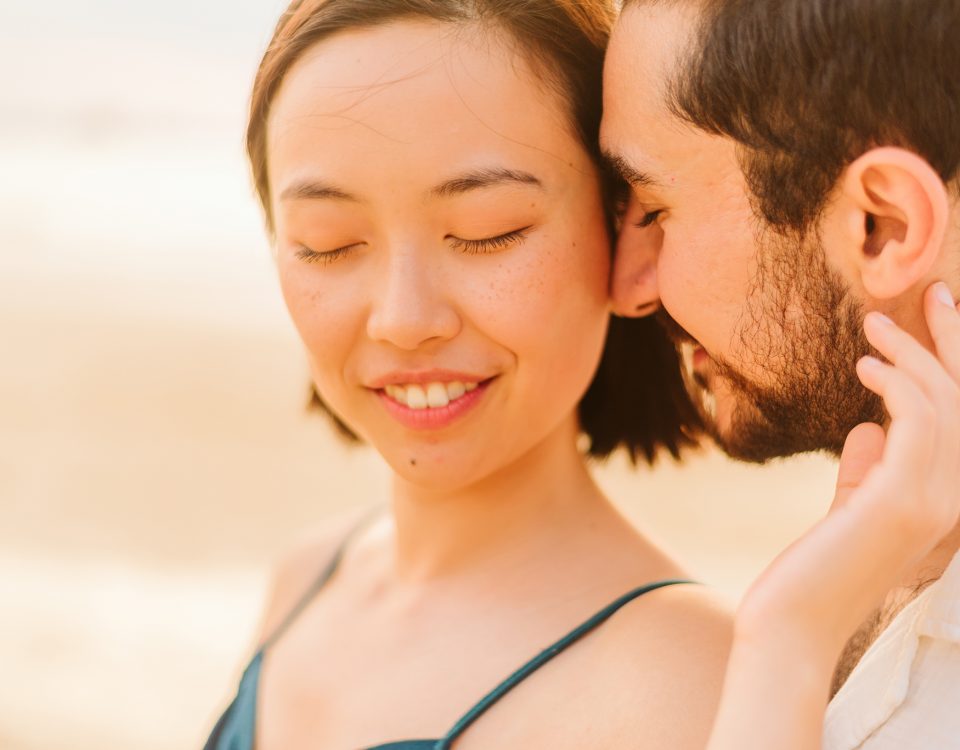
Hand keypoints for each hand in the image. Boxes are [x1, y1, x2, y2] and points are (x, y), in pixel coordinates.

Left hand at [735, 282, 959, 661]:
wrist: (793, 623)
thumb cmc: (816, 569)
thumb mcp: (851, 508)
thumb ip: (867, 471)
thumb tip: (868, 428)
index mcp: (947, 501)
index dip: (957, 366)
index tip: (938, 316)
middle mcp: (956, 501)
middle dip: (955, 341)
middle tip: (934, 289)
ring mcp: (936, 503)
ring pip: (944, 403)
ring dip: (911, 353)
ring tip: (872, 323)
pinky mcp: (902, 500)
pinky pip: (915, 420)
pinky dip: (894, 382)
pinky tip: (863, 366)